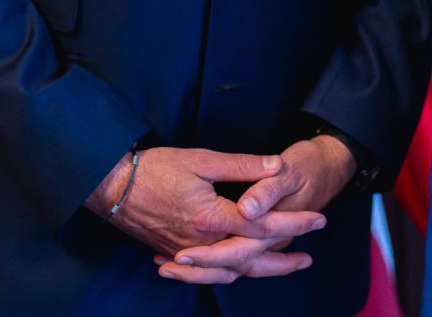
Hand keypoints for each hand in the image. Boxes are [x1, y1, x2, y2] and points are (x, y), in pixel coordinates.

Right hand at [158, 135, 356, 284]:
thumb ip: (242, 165)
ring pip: (231, 271)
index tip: (318, 220)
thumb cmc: (156, 169)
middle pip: (252, 259)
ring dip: (260, 270)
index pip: (263, 225)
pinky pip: (210, 272)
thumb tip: (276, 165)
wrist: (112, 187)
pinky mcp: (175, 254)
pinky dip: (231, 273)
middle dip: (283, 260)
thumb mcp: (202, 159)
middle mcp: (202, 242)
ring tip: (284, 267)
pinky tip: (242, 269)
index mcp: (212, 217)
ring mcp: (188, 252)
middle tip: (308, 257)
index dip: (294, 223)